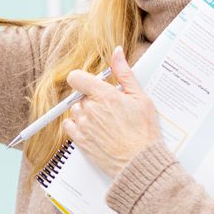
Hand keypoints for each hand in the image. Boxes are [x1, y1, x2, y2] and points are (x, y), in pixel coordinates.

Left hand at [63, 47, 160, 178]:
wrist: (139, 161)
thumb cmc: (143, 131)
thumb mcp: (140, 97)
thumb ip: (124, 73)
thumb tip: (117, 52)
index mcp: (104, 95)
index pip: (76, 78)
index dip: (83, 79)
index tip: (92, 85)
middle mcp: (89, 109)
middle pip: (80, 96)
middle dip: (92, 99)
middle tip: (109, 108)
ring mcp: (83, 125)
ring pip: (75, 111)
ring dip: (85, 113)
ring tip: (105, 121)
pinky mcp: (79, 141)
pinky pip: (69, 126)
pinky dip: (78, 126)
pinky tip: (94, 130)